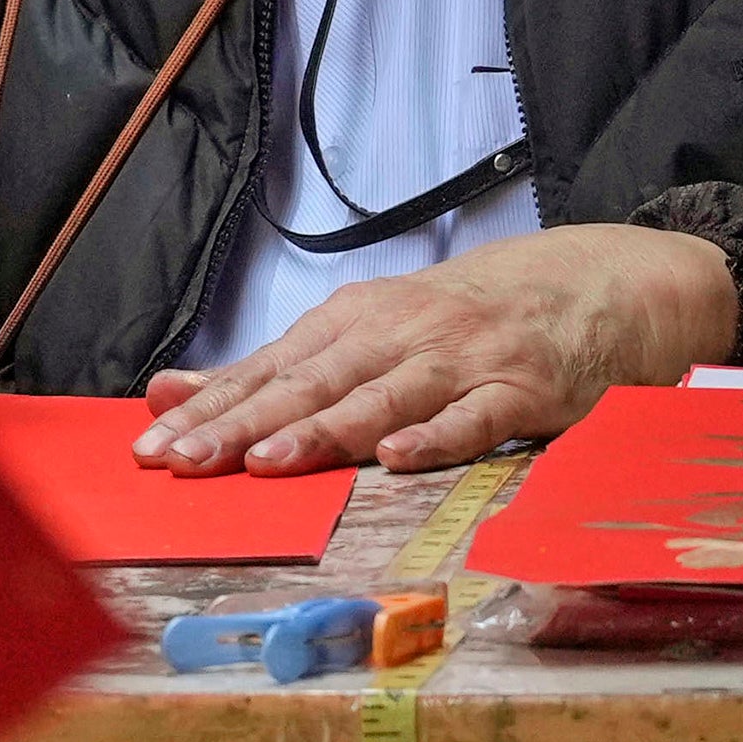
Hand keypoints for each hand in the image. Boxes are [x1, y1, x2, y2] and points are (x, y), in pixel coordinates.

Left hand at [133, 226, 740, 476]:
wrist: (591, 282)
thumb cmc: (462, 321)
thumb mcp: (363, 333)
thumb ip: (270, 372)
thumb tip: (167, 393)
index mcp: (354, 324)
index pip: (266, 371)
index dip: (207, 409)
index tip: (150, 445)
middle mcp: (399, 336)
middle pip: (310, 384)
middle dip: (242, 423)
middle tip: (184, 458)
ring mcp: (462, 361)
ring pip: (383, 399)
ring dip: (324, 430)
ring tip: (269, 459)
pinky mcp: (523, 390)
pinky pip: (476, 418)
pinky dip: (437, 436)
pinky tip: (399, 458)